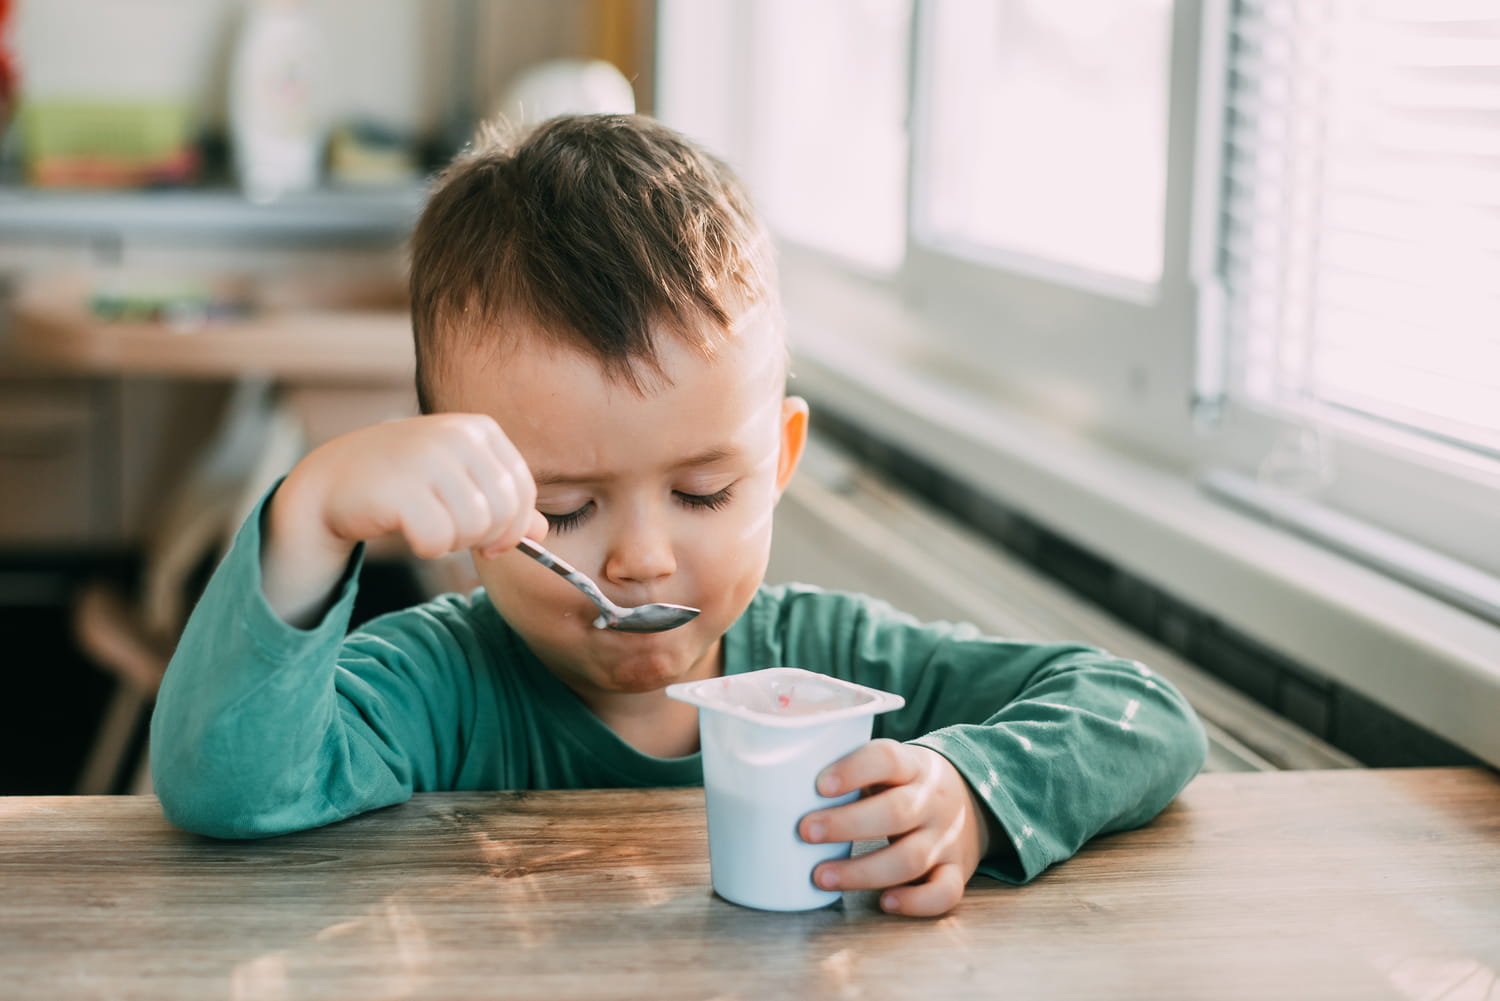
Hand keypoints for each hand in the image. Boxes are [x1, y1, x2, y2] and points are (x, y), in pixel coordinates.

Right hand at [264, 414, 548, 624]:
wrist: (331, 481)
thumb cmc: (402, 483)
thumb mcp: (459, 483)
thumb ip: (503, 504)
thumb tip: (542, 532)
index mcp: (479, 430)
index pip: (523, 490)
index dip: (512, 527)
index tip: (488, 541)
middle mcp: (456, 436)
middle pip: (503, 512)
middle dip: (482, 538)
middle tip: (450, 534)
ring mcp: (426, 458)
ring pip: (474, 528)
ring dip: (451, 542)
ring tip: (425, 526)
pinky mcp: (399, 488)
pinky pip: (438, 541)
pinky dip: (426, 548)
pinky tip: (406, 530)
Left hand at [798, 739, 992, 917]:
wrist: (974, 801)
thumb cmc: (906, 785)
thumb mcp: (890, 767)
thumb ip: (852, 773)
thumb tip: (780, 785)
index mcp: (913, 765)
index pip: (887, 758)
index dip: (853, 770)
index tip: (818, 785)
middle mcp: (932, 799)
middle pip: (895, 812)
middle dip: (846, 825)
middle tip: (805, 831)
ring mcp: (947, 837)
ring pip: (912, 858)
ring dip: (863, 872)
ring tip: (821, 876)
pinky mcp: (957, 870)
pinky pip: (944, 892)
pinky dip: (915, 902)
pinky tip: (883, 902)